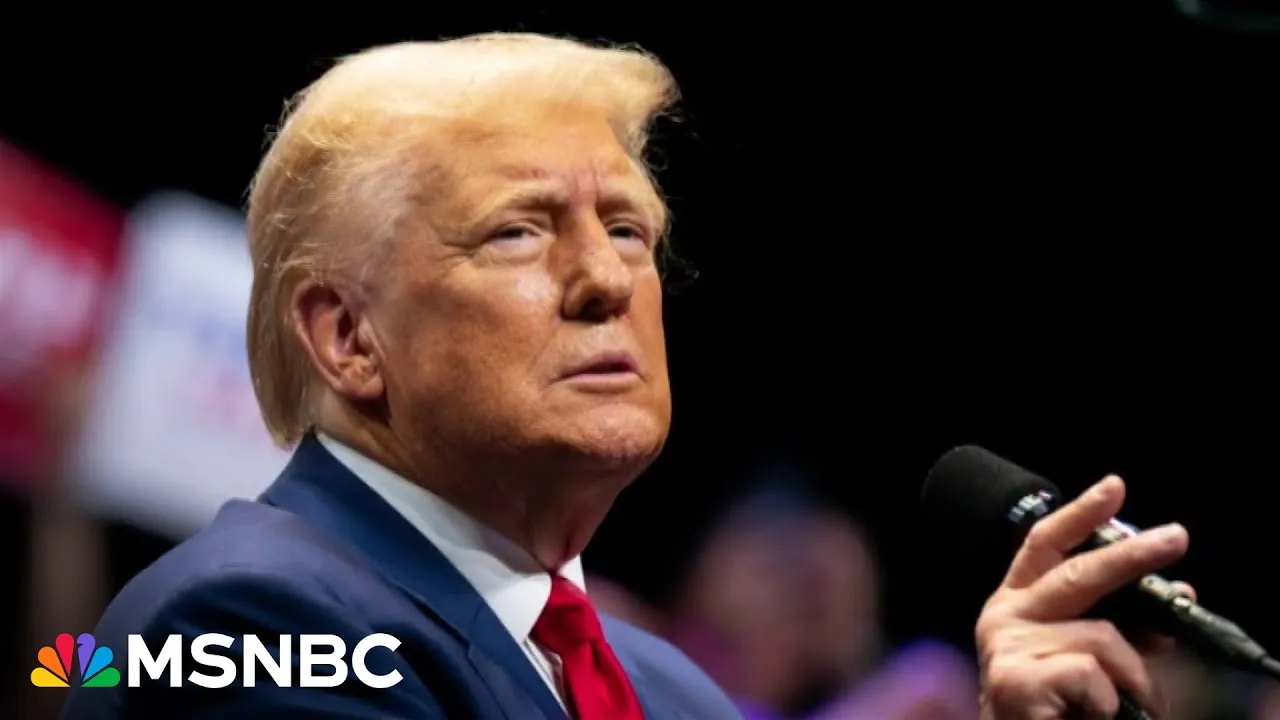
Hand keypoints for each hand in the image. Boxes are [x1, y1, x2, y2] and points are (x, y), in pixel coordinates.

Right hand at [974, 475, 1191, 718]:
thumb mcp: (1092, 662)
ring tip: (1113, 709)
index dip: (1080, 514)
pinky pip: (1093, 676)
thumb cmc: (1056, 712)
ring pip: (1102, 638)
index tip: (1115, 486)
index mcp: (1017, 605)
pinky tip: (1087, 716)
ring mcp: (1006, 646)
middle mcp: (1004, 617)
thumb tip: (1176, 593)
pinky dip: (1107, 702)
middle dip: (1134, 555)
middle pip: (1078, 574)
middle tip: (1177, 538)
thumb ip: (1125, 627)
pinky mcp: (1015, 678)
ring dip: (1130, 679)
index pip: (1045, 545)